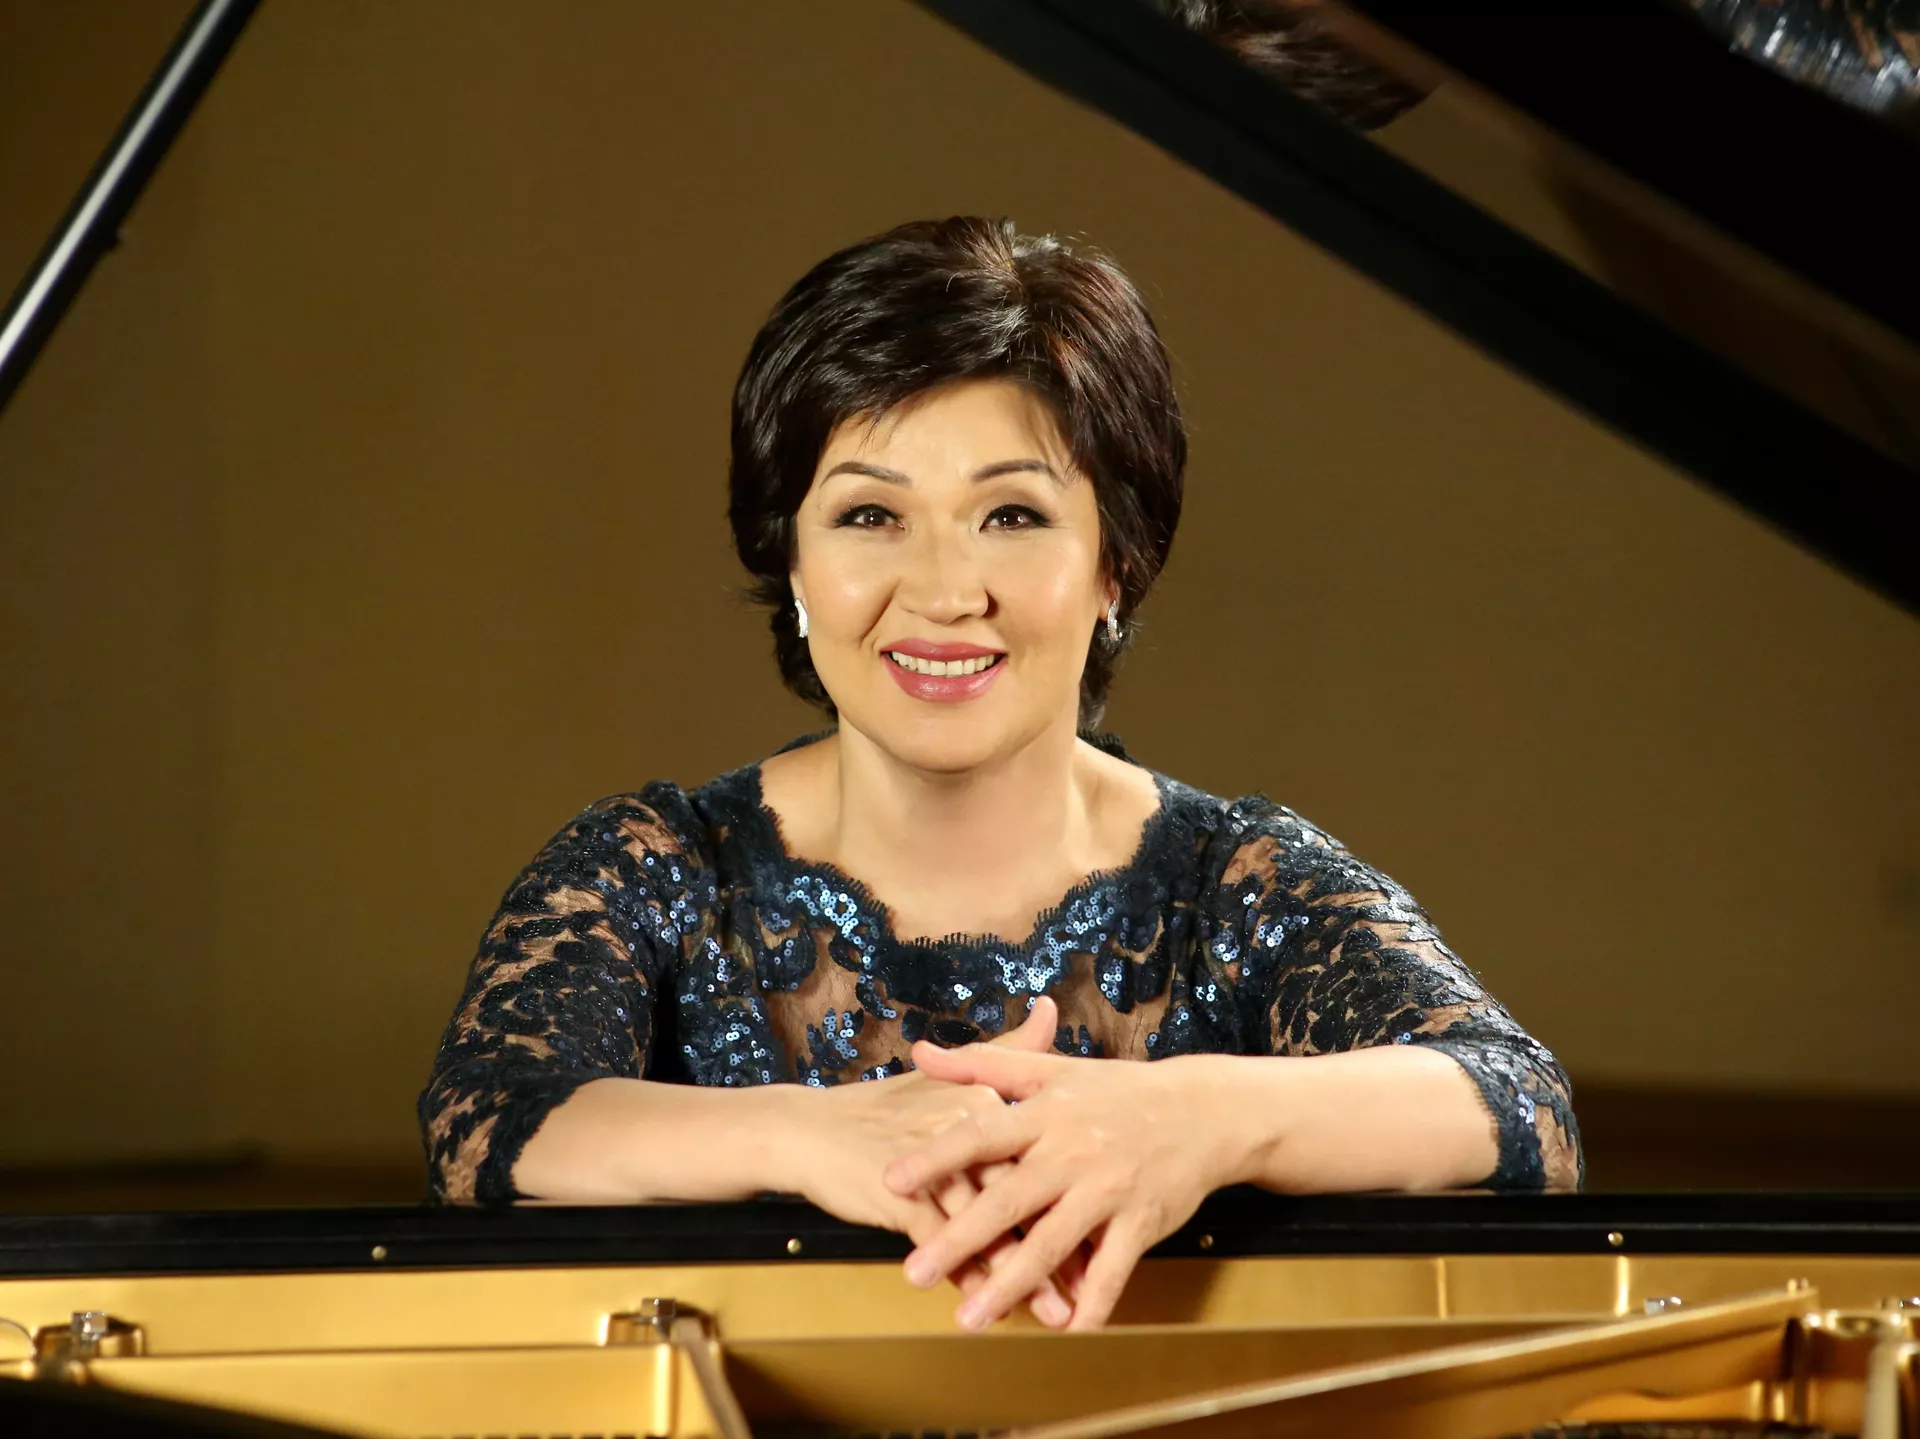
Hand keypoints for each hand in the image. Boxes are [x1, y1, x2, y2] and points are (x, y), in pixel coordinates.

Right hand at [781, 997, 1076, 1324]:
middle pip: (1027, 1194)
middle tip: (1096, 1282)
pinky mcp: (903, 1197)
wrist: (810, 1132)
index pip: (1041, 1156)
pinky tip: (988, 1305)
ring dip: (1024, 1276)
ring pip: (991, 1226)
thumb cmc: (886, 1110)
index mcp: (983, 1104)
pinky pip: (945, 1244)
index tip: (1109, 1228)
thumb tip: (1049, 1007)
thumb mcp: (948, 1080)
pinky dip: (968, 1278)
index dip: (1076, 1197)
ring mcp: (935, 1166)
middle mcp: (965, 1130)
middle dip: (1064, 1245)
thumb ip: (1007, 1052)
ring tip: (1055, 1314)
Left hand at [883, 1046, 1238, 1330]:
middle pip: (1008, 1201)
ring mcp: (1107, 1191)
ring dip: (1010, 1285)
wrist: (1203, 1111)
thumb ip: (983, 1065)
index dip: (936, 1158)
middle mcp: (1071, 1154)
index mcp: (1045, 1114)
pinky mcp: (1141, 1222)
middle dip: (959, 1240)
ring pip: (1052, 1245)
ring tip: (970, 1319)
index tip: (891, 1181)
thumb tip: (920, 1054)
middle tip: (914, 1273)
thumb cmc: (1119, 1090)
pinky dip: (1090, 1303)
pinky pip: (1112, 1270)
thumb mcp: (1052, 1069)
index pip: (980, 1135)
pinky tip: (1064, 1330)